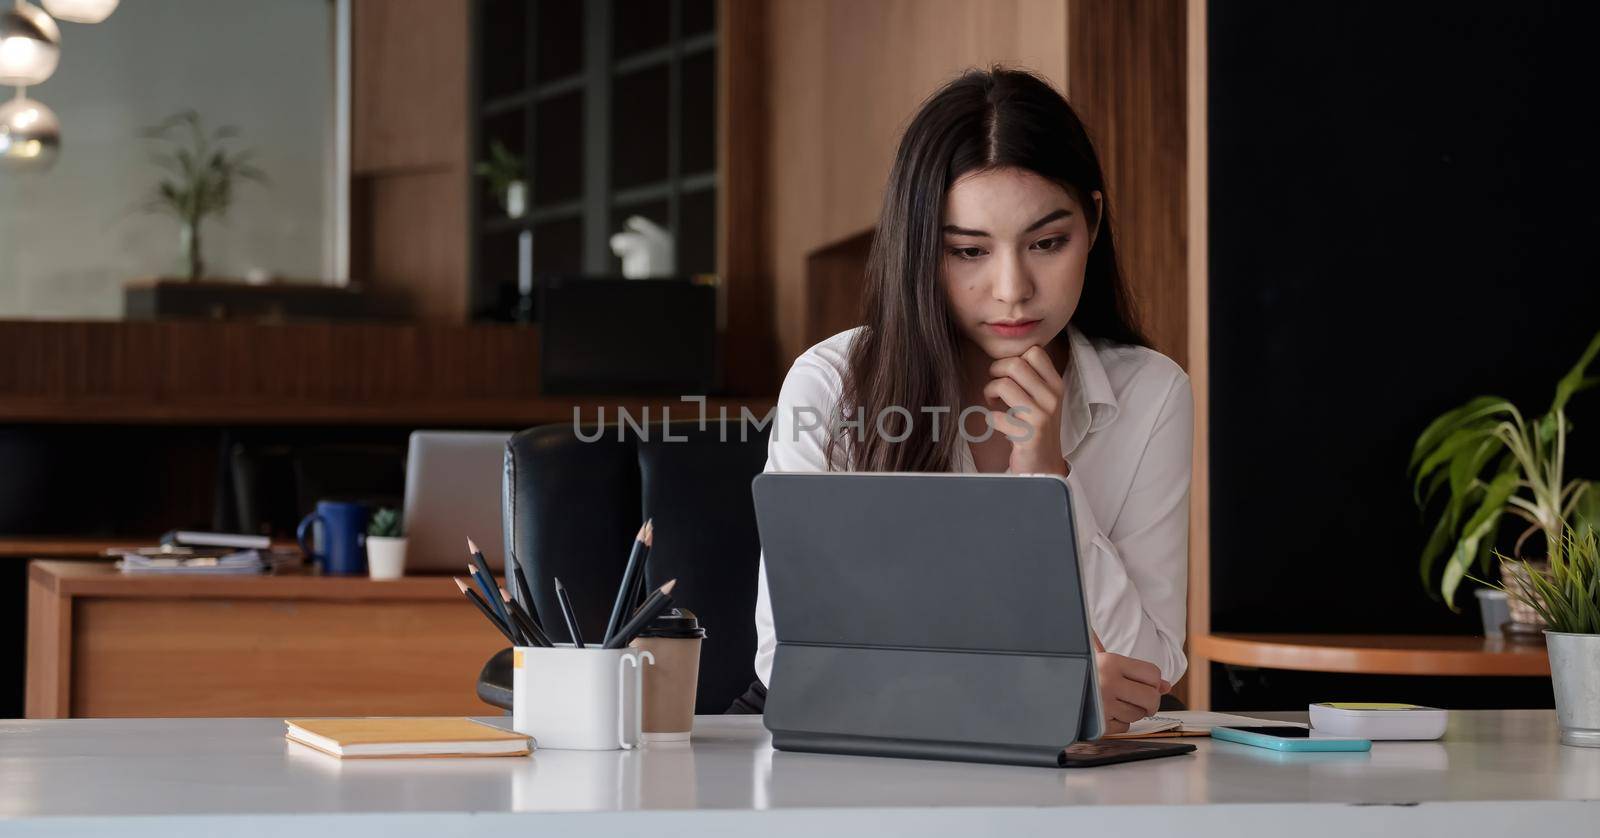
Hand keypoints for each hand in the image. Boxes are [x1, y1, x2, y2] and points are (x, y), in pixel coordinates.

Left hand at [984, 346, 1067, 475]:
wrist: (1044, 464)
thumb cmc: (1037, 427)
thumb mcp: (1043, 399)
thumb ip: (1031, 378)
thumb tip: (1005, 359)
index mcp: (1056, 385)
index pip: (1034, 351)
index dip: (1012, 358)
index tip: (1007, 373)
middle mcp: (1051, 398)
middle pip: (1015, 364)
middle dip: (996, 371)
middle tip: (995, 386)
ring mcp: (1041, 417)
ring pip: (1004, 385)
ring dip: (989, 392)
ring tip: (992, 402)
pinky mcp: (1028, 435)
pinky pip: (996, 417)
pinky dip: (990, 418)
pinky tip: (997, 423)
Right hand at [1093, 633, 1170, 733]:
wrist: (1052, 689)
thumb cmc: (1084, 674)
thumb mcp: (1107, 663)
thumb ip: (1137, 672)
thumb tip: (1166, 686)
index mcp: (1111, 662)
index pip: (1153, 674)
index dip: (1153, 680)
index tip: (1143, 682)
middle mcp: (1108, 683)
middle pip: (1152, 698)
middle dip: (1149, 701)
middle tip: (1138, 698)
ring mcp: (1104, 706)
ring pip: (1139, 714)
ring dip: (1133, 711)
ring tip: (1116, 702)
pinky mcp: (1099, 724)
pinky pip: (1125, 727)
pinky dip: (1120, 722)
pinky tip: (1107, 712)